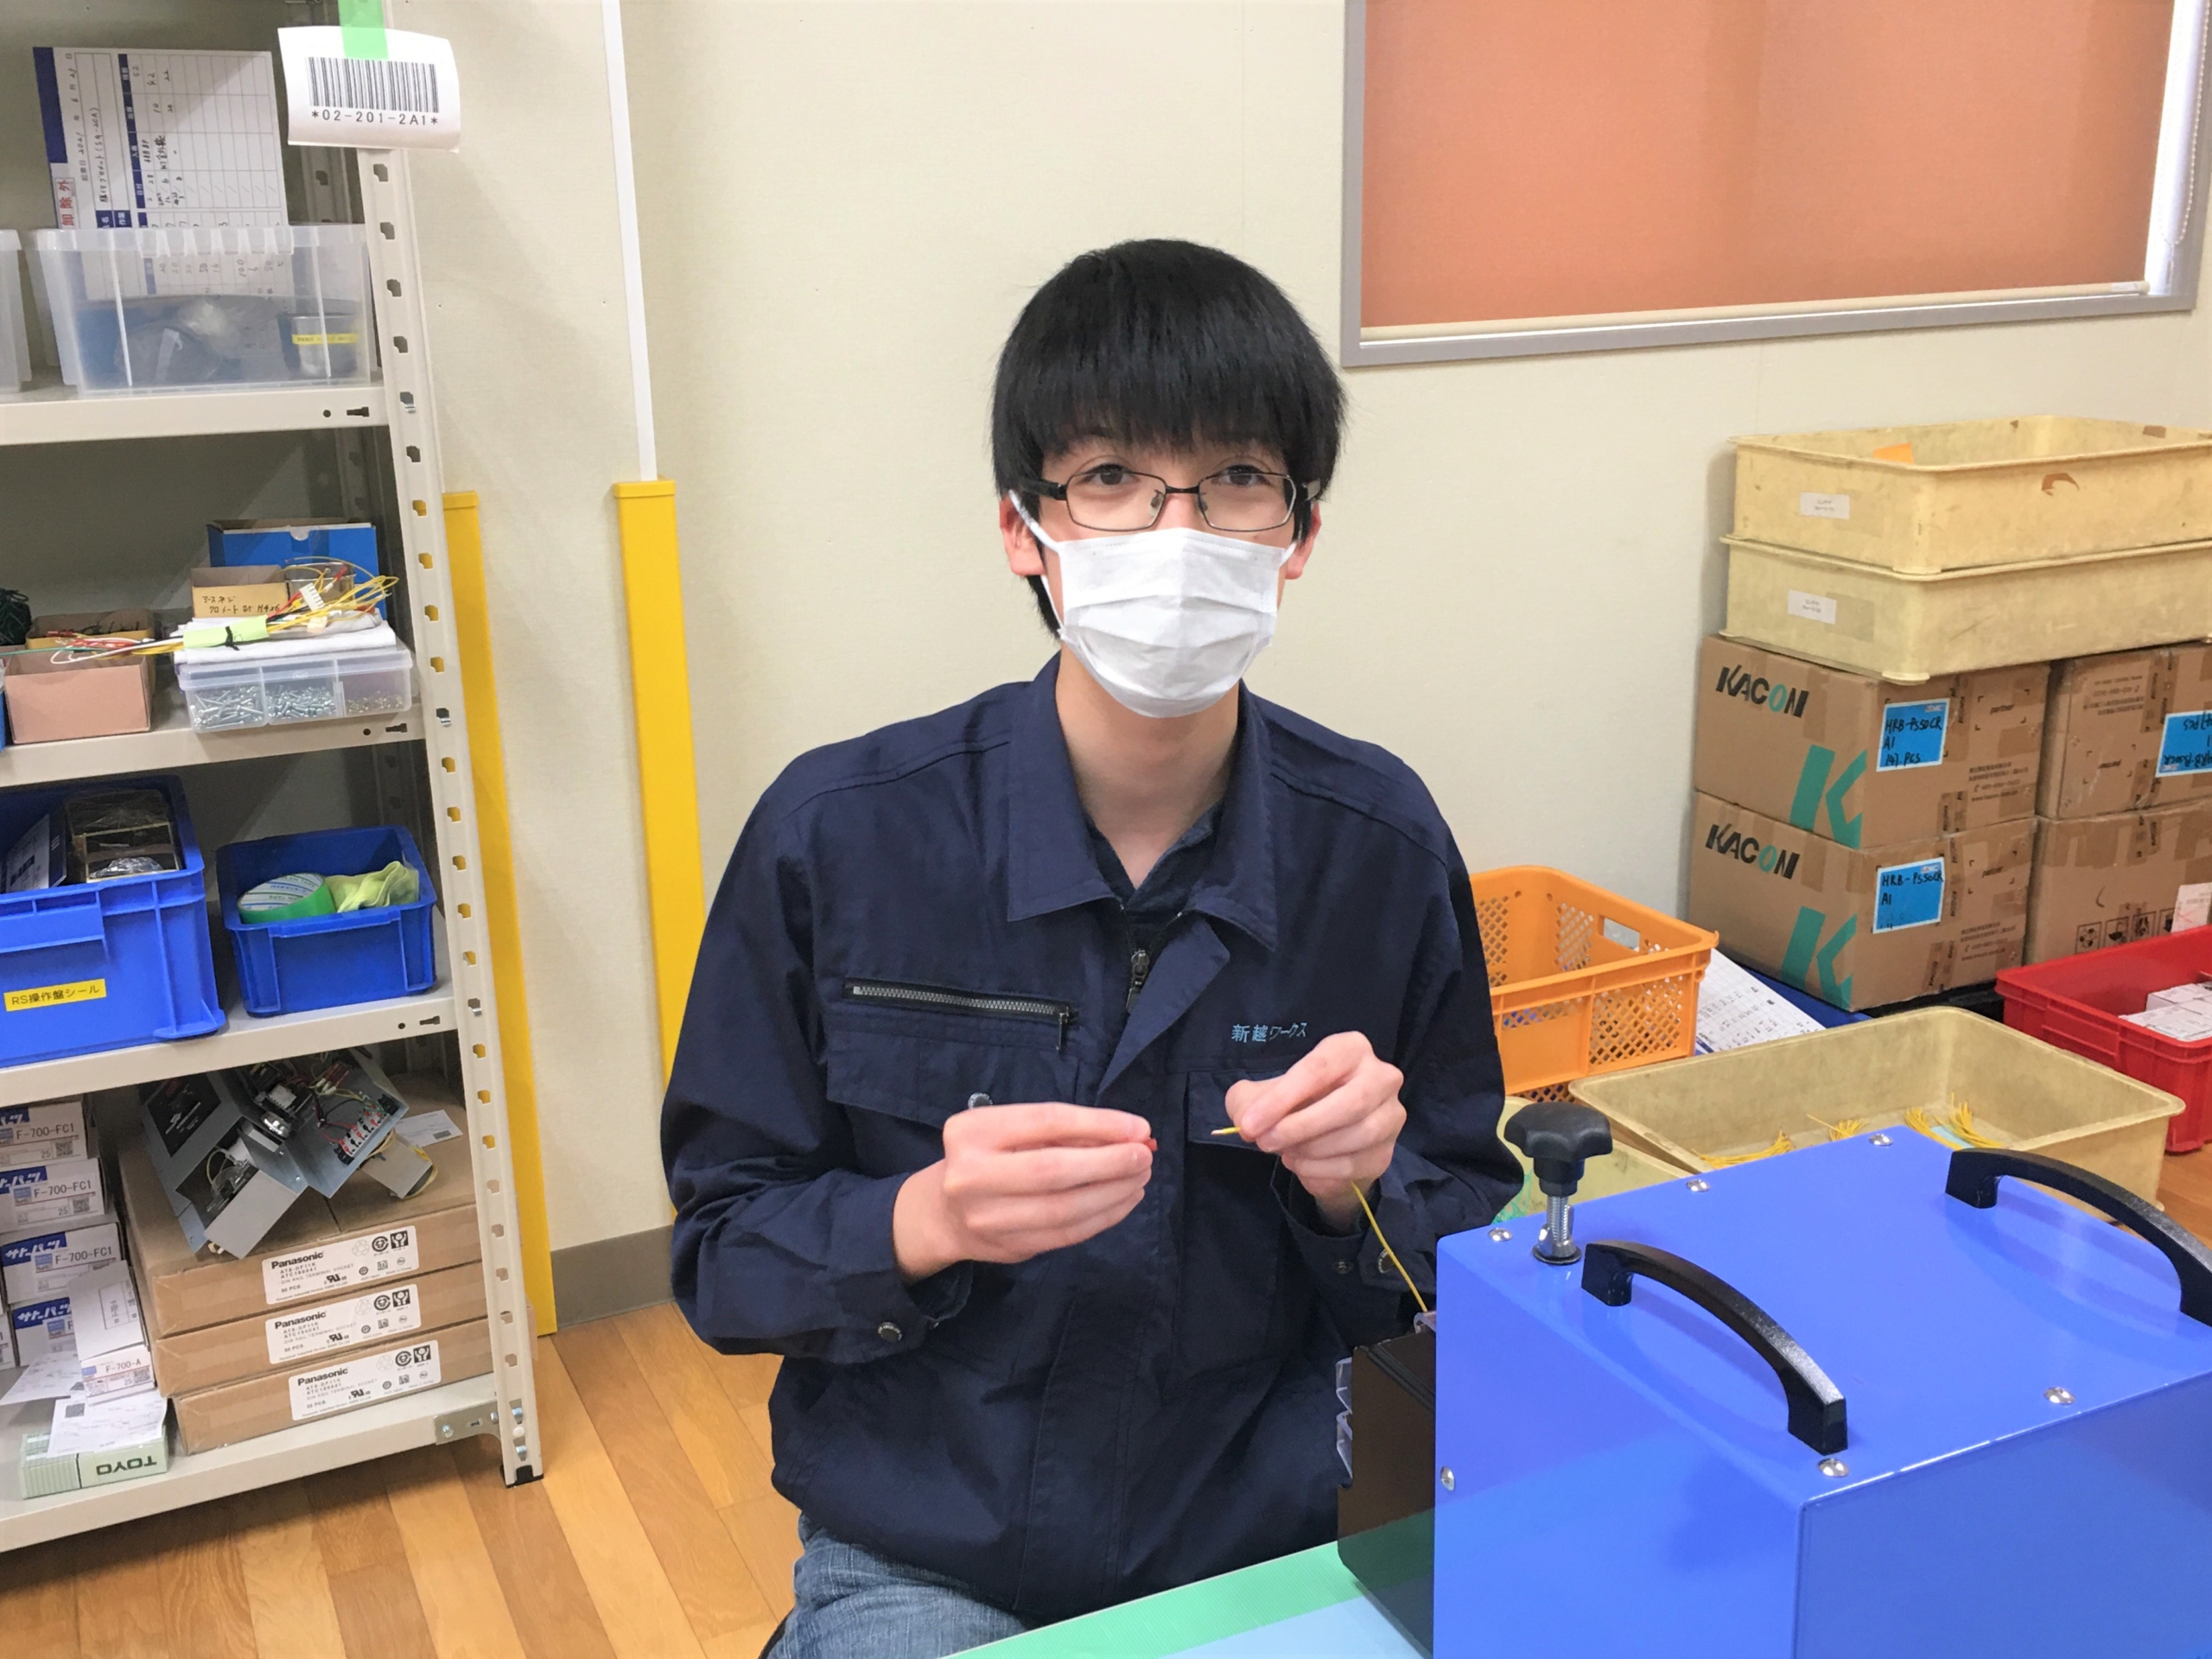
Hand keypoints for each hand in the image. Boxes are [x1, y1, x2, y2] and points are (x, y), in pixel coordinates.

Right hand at [893, 1103, 1153, 1280]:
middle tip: (1145, 1155)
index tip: (1139, 1127)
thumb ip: (1064, 1131)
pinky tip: (1124, 1200)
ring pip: (1065, 1209)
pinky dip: (1104, 1217)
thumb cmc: (989, 1156)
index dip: (1098, 1124)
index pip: (1045, 1122)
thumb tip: (1131, 1134)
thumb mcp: (1011, 1129)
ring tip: (1141, 1177)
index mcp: (972, 1132)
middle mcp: (972, 1176)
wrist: (945, 1212)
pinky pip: (1067, 1234)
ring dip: (1114, 1193)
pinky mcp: (1009, 1248)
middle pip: (1054, 1170)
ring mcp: (988, 1218)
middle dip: (1110, 1163)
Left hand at [1225, 1031, 1405, 1230]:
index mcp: (1350, 1049)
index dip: (1281, 1099)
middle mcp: (1381, 1077)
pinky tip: (1301, 1164)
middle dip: (1300, 1126)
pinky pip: (1354, 1164)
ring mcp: (1390, 1116)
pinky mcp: (1387, 1152)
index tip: (1251, 1124)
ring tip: (1285, 1151)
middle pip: (1349, 1103)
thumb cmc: (1297, 1103)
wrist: (1324, 1140)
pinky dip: (1319, 1170)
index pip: (1318, 1069)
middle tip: (1265, 1142)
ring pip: (1356, 1136)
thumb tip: (1247, 1119)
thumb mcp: (1264, 1094)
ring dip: (1309, 1150)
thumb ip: (1248, 1101)